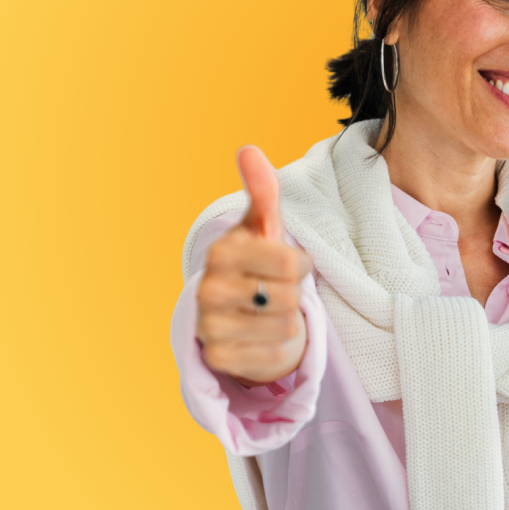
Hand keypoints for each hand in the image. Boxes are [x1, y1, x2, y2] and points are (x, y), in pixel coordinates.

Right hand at [195, 146, 313, 385]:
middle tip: (276, 289)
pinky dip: (278, 347)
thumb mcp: (263, 226)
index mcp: (222, 252)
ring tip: (270, 311)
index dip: (300, 265)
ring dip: (288, 321)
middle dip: (293, 293)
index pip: (289, 264)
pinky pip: (274, 356)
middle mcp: (208, 288)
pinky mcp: (218, 358)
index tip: (290, 263)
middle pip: (288, 298)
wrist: (237, 311)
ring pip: (285, 327)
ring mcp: (210, 326)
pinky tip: (263, 335)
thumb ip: (263, 191)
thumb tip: (249, 150)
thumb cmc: (257, 261)